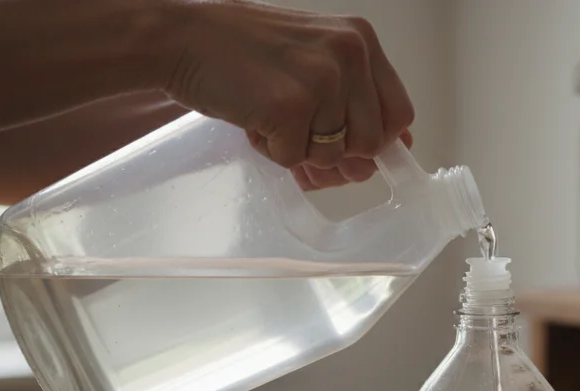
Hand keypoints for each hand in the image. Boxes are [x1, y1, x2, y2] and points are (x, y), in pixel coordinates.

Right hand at [163, 1, 415, 189]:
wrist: (180, 38)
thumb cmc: (240, 51)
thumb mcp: (309, 59)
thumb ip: (348, 100)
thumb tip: (371, 164)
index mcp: (361, 39)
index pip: (399, 112)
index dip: (377, 140)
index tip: (350, 146)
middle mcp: (350, 53)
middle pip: (370, 142)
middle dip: (334, 150)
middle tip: (296, 131)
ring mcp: (322, 79)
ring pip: (332, 155)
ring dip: (297, 148)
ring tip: (269, 113)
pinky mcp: (290, 106)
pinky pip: (293, 159)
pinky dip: (270, 150)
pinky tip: (253, 119)